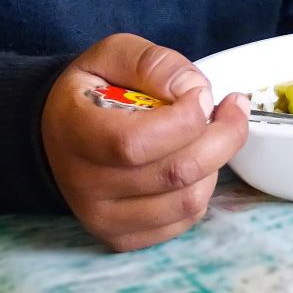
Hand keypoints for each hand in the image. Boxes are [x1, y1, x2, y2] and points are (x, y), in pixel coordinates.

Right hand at [41, 34, 248, 252]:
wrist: (59, 135)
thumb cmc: (91, 91)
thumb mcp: (112, 55)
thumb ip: (152, 63)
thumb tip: (193, 89)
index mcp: (75, 132)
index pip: (136, 143)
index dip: (184, 119)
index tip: (203, 94)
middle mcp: (84, 185)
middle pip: (174, 174)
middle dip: (221, 137)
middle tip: (233, 109)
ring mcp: (102, 218)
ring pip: (188, 201)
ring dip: (214, 163)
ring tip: (210, 134)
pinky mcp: (122, 237)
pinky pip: (184, 221)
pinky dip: (202, 188)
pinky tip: (195, 161)